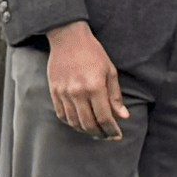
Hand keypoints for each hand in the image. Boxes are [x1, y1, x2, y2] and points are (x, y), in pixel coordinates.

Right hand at [41, 22, 127, 138]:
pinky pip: (61, 114)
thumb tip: (123, 116)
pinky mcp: (53, 91)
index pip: (104, 117)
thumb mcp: (111, 72)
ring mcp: (63, 93)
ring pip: (74, 122)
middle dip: (99, 134)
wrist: (68, 39)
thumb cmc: (93, 53)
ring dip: (85, 130)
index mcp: (95, 87)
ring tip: (95, 132)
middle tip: (107, 137)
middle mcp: (77, 93)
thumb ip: (115, 96)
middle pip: (88, 123)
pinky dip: (71, 122)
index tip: (117, 136)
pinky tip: (79, 123)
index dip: (112, 130)